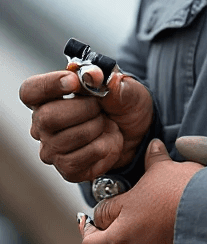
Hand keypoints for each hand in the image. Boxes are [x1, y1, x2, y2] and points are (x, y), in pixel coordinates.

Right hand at [19, 68, 153, 181]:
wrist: (139, 131)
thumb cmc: (123, 104)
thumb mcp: (123, 86)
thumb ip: (108, 79)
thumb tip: (94, 74)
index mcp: (49, 96)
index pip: (30, 90)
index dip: (48, 85)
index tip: (74, 82)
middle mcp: (43, 124)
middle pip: (47, 117)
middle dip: (84, 109)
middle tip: (101, 108)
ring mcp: (52, 149)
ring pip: (65, 140)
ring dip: (96, 129)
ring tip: (106, 124)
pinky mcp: (66, 169)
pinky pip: (77, 161)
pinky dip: (101, 149)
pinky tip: (106, 142)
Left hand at [79, 139, 202, 243]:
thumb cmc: (185, 193)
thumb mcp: (165, 170)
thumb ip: (154, 159)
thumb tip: (153, 146)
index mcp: (118, 227)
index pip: (97, 218)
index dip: (104, 208)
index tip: (113, 203)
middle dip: (107, 234)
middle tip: (117, 223)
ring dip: (139, 243)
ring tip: (160, 224)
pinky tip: (175, 236)